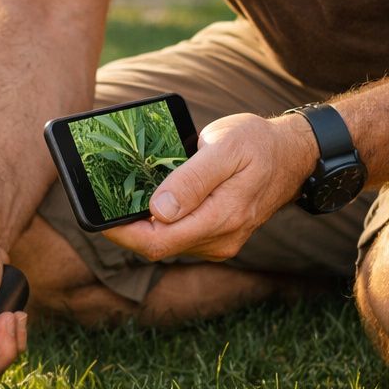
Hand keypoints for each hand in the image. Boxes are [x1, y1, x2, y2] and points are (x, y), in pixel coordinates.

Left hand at [103, 113, 317, 261]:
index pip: (157, 242)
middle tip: (102, 202)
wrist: (292, 155)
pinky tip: (154, 200)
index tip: (97, 216)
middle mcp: (221, 239)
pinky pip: (180, 236)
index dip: (122, 234)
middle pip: (158, 245)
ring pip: (167, 242)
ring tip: (126, 195)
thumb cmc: (258, 144)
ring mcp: (220, 242)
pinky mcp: (218, 238)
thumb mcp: (225, 148)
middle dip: (127, 228)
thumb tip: (158, 211)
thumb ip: (192, 180)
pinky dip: (161, 222)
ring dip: (143, 224)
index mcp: (222, 217)